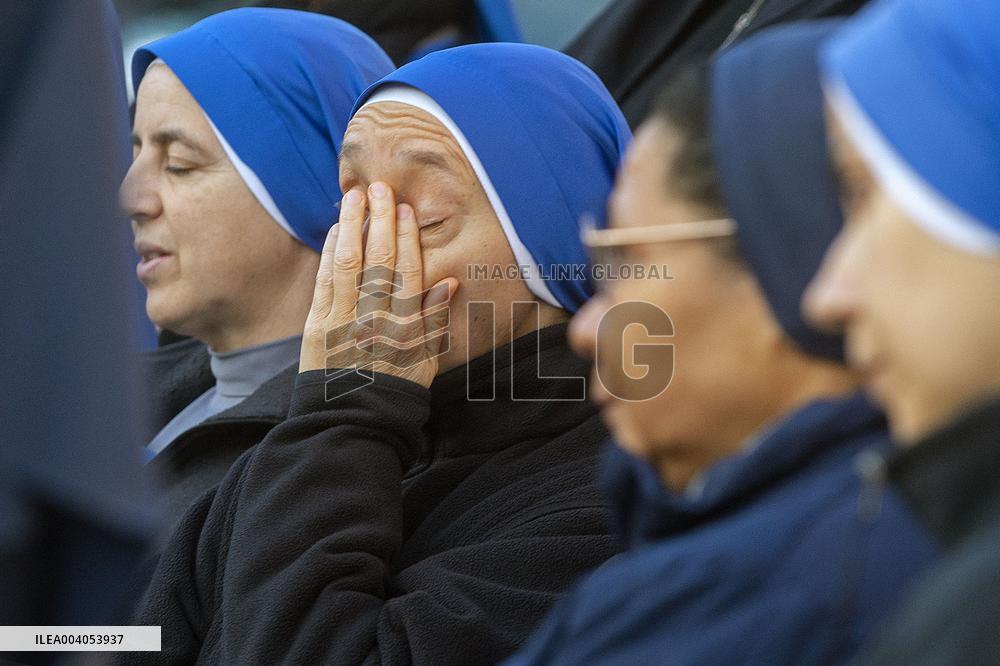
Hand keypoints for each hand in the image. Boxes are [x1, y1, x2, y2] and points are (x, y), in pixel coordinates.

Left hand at [300, 182, 457, 386]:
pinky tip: (336, 230)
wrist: (351, 425)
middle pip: (378, 261)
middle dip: (379, 220)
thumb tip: (449, 283)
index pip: (408, 273)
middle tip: (380, 188)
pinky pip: (325, 283)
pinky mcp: (317, 329)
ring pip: (348, 265)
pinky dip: (330, 254)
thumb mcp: (426, 362)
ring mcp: (342, 324)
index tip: (405, 210)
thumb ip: (434, 321)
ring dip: (352, 226)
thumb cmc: (394, 393)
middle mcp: (374, 322)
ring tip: (355, 196)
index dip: (406, 238)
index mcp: (405, 330)